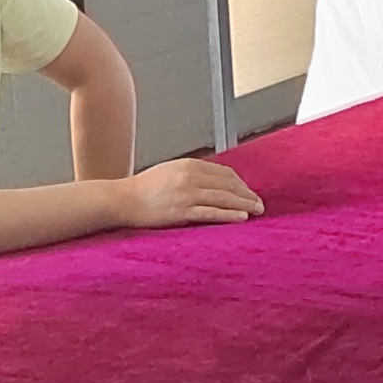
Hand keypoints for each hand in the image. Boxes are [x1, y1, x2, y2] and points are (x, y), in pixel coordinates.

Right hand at [124, 158, 262, 227]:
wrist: (123, 200)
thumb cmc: (145, 188)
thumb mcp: (171, 171)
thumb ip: (192, 174)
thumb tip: (214, 182)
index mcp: (189, 165)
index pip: (224, 173)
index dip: (240, 183)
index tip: (248, 192)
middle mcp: (190, 177)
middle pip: (228, 184)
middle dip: (247, 194)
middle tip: (259, 203)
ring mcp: (187, 194)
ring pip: (224, 198)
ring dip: (244, 204)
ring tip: (257, 210)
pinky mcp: (182, 211)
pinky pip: (212, 213)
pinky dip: (229, 214)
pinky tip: (241, 217)